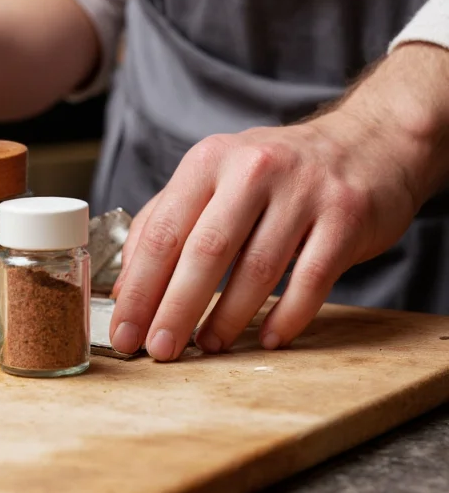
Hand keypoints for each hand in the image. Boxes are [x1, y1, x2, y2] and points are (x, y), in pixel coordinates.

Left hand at [108, 43, 448, 361]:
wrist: (368, 143)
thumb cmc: (275, 173)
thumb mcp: (213, 177)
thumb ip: (165, 221)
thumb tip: (126, 283)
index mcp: (209, 161)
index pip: (163, 232)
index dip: (139, 288)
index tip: (123, 331)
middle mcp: (253, 169)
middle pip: (205, 251)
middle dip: (175, 309)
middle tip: (159, 349)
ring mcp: (304, 192)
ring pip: (257, 268)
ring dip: (228, 317)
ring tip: (207, 345)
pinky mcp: (346, 217)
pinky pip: (311, 279)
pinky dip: (288, 316)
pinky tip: (268, 339)